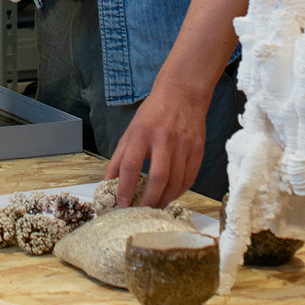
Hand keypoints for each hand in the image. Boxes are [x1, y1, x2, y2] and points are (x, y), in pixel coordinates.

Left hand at [105, 77, 210, 208]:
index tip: (120, 203)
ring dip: (164, 199)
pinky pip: (189, 179)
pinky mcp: (198, 150)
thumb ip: (118, 158)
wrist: (183, 93)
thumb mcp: (131, 131)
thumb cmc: (154, 114)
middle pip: (158, 177)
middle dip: (148, 200)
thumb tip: (107, 182)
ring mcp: (183, 145)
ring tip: (154, 207)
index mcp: (142, 133)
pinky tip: (170, 196)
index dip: (124, 187)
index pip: (131, 165)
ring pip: (175, 182)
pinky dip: (179, 192)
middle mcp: (164, 139)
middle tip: (140, 211)